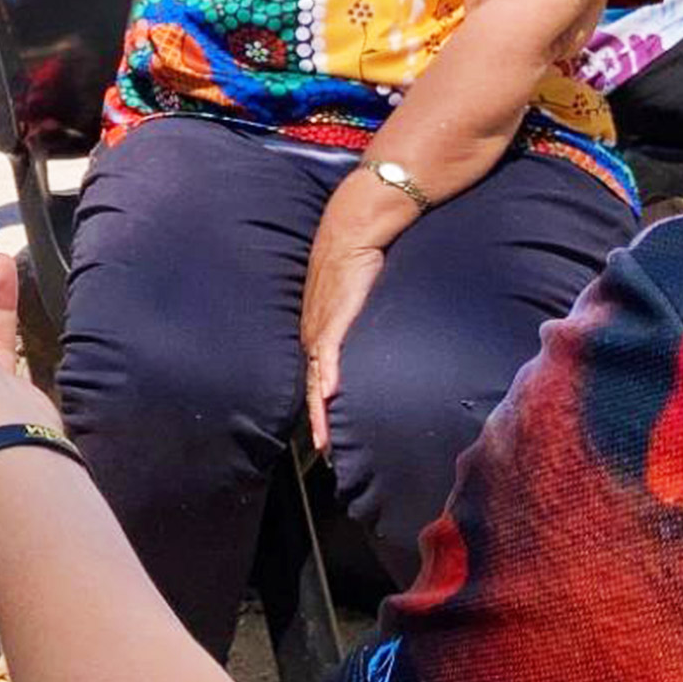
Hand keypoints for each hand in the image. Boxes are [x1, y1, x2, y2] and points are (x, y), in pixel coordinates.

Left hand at [299, 203, 394, 454]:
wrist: (351, 231)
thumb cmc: (354, 262)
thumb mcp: (354, 300)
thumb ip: (355, 322)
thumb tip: (368, 341)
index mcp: (319, 333)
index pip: (317, 379)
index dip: (318, 409)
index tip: (324, 436)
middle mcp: (314, 335)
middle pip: (313, 387)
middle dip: (318, 421)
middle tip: (323, 450)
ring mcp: (321, 328)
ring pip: (318, 378)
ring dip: (320, 410)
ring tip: (324, 439)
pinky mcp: (333, 317)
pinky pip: (329, 353)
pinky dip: (329, 375)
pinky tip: (331, 395)